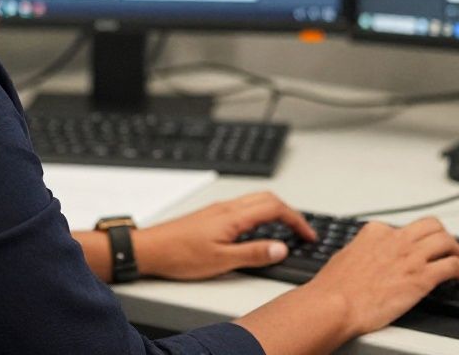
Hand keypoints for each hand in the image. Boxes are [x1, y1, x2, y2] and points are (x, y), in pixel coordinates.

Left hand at [133, 191, 314, 280]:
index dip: (296, 220)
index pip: (274, 208)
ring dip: (274, 211)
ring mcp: (218, 210)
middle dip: (289, 212)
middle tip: (301, 231)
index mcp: (233, 216)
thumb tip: (281, 248)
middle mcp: (227, 208)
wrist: (150, 249)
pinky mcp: (210, 215)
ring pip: (255, 201)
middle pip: (267, 198)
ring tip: (284, 231)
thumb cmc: (180, 255)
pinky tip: (257, 231)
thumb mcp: (221, 261)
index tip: (307, 234)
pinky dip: (259, 214)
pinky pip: (243, 207)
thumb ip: (253, 254)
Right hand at [305, 216, 458, 336]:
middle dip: (444, 237)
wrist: (335, 304)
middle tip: (449, 250)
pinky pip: (453, 267)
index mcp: (376, 232)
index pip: (405, 227)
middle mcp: (396, 239)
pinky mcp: (421, 278)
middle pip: (432, 226)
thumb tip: (365, 257)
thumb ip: (361, 252)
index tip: (421, 250)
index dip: (417, 240)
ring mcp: (410, 257)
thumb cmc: (335, 287)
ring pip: (446, 240)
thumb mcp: (346, 257)